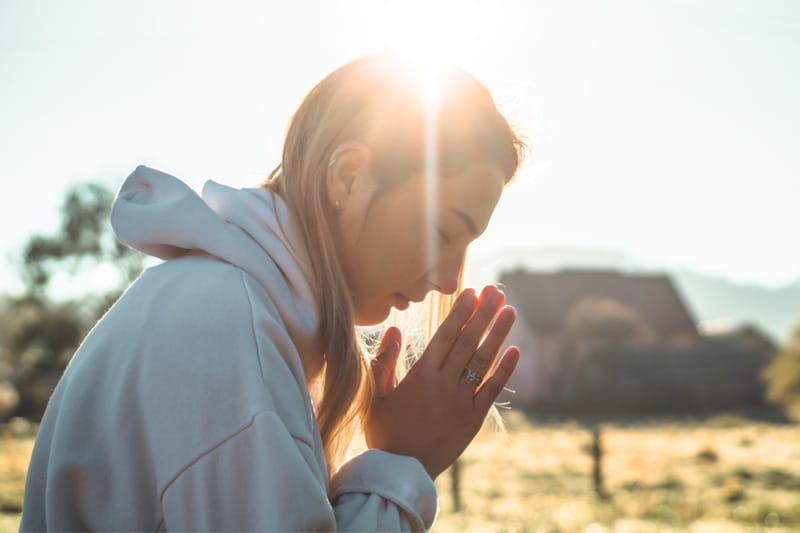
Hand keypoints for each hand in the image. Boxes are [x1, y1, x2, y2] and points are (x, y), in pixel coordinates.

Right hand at [365, 286, 519, 479]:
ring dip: (498, 334)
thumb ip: (384, 361)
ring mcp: (461, 402)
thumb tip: (396, 329)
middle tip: (496, 291)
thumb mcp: (375, 396)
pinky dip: (504, 370)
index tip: (472, 291)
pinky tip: (514, 350)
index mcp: (420, 375)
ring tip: (510, 311)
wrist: (400, 472)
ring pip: (483, 361)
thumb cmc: (384, 432)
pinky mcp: (473, 419)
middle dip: (483, 314)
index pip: (445, 335)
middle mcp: (444, 384)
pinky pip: (492, 390)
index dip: (460, 312)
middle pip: (468, 341)